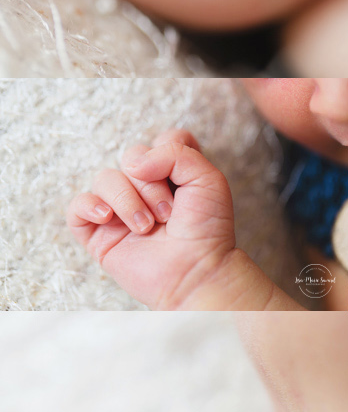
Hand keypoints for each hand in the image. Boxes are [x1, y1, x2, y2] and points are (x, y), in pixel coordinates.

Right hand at [66, 128, 235, 308]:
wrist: (196, 271)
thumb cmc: (206, 229)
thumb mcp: (207, 178)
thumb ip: (175, 152)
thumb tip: (133, 164)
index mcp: (171, 173)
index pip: (161, 140)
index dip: (169, 150)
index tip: (182, 179)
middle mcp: (144, 188)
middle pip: (131, 156)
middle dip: (150, 184)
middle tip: (168, 213)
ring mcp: (119, 210)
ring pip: (104, 178)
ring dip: (127, 200)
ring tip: (146, 227)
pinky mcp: (100, 234)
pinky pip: (77, 207)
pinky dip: (89, 206)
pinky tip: (107, 217)